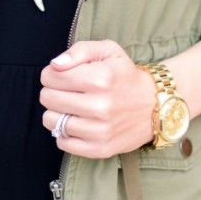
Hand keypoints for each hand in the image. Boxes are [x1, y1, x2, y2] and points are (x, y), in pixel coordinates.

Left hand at [40, 40, 154, 157]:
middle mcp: (100, 106)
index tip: (62, 76)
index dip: (51, 73)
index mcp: (100, 78)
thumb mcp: (109, 51)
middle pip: (47, 98)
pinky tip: (76, 123)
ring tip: (70, 108)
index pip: (50, 76)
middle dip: (52, 91)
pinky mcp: (99, 149)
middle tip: (67, 91)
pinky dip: (64, 133)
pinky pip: (62, 142)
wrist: (153, 106)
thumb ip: (80, 51)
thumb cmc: (125, 76)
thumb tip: (55, 65)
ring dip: (56, 112)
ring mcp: (100, 131)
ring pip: (50, 121)